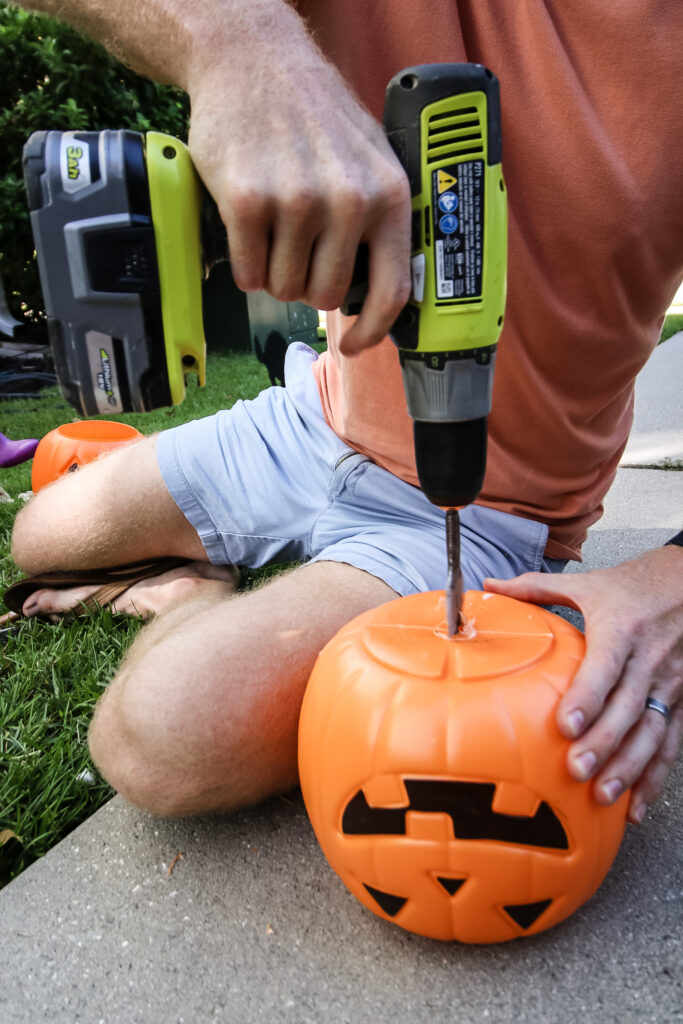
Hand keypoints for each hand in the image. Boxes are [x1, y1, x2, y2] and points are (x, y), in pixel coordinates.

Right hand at [185, 2, 410, 352]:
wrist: (253, 59)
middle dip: (307, 285)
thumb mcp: (372, 158)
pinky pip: (247, 273)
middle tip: (297, 250)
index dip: (372, 332)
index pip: (392, 292)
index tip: (354, 346)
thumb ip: (382, 220)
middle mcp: (347, 201)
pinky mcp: (247, 201)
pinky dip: (244, 263)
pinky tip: (248, 228)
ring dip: (273, 273)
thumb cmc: (314, 115)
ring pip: (283, 289)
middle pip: (325, 296)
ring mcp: (296, 201)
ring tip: (273, 228)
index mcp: (387, 196)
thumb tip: (388, 292)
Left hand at [483, 545, 682, 823]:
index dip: (587, 697)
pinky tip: (637, 805)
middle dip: (603, 743)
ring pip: (652, 732)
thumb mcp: (587, 584)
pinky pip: (670, 742)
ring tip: (604, 794)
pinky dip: (656, 777)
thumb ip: (535, 588)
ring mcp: (669, 684)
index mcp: (620, 630)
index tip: (566, 725)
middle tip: (577, 770)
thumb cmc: (633, 587)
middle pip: (626, 708)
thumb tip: (489, 586)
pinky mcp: (681, 701)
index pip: (604, 667)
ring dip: (630, 768)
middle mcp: (648, 660)